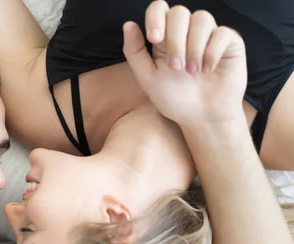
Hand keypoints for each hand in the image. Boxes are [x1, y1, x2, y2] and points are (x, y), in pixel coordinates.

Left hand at [122, 1, 246, 128]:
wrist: (202, 117)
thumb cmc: (174, 99)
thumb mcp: (148, 79)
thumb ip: (135, 52)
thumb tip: (128, 24)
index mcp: (165, 37)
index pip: (159, 9)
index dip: (156, 17)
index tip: (154, 39)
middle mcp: (186, 31)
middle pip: (179, 12)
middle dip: (175, 40)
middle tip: (176, 68)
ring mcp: (208, 34)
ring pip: (201, 18)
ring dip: (193, 47)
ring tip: (193, 71)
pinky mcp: (229, 42)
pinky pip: (221, 32)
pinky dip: (212, 53)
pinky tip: (208, 70)